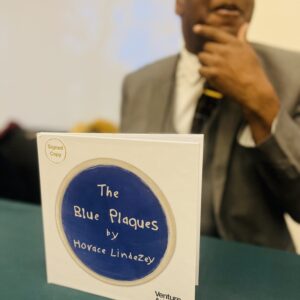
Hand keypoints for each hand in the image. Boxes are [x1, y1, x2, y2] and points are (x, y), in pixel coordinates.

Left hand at [194, 23, 279, 142]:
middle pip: (206, 46)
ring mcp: (218, 62)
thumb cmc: (252, 70)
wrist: (252, 89)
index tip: (196, 29)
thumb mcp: (249, 51)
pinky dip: (204, 73)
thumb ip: (242, 38)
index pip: (215, 33)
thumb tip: (244, 26)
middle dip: (209, 52)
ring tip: (214, 68)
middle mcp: (225, 51)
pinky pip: (200, 70)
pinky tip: (212, 75)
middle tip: (216, 60)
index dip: (204, 29)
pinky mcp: (213, 74)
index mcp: (234, 43)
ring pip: (201, 57)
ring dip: (205, 62)